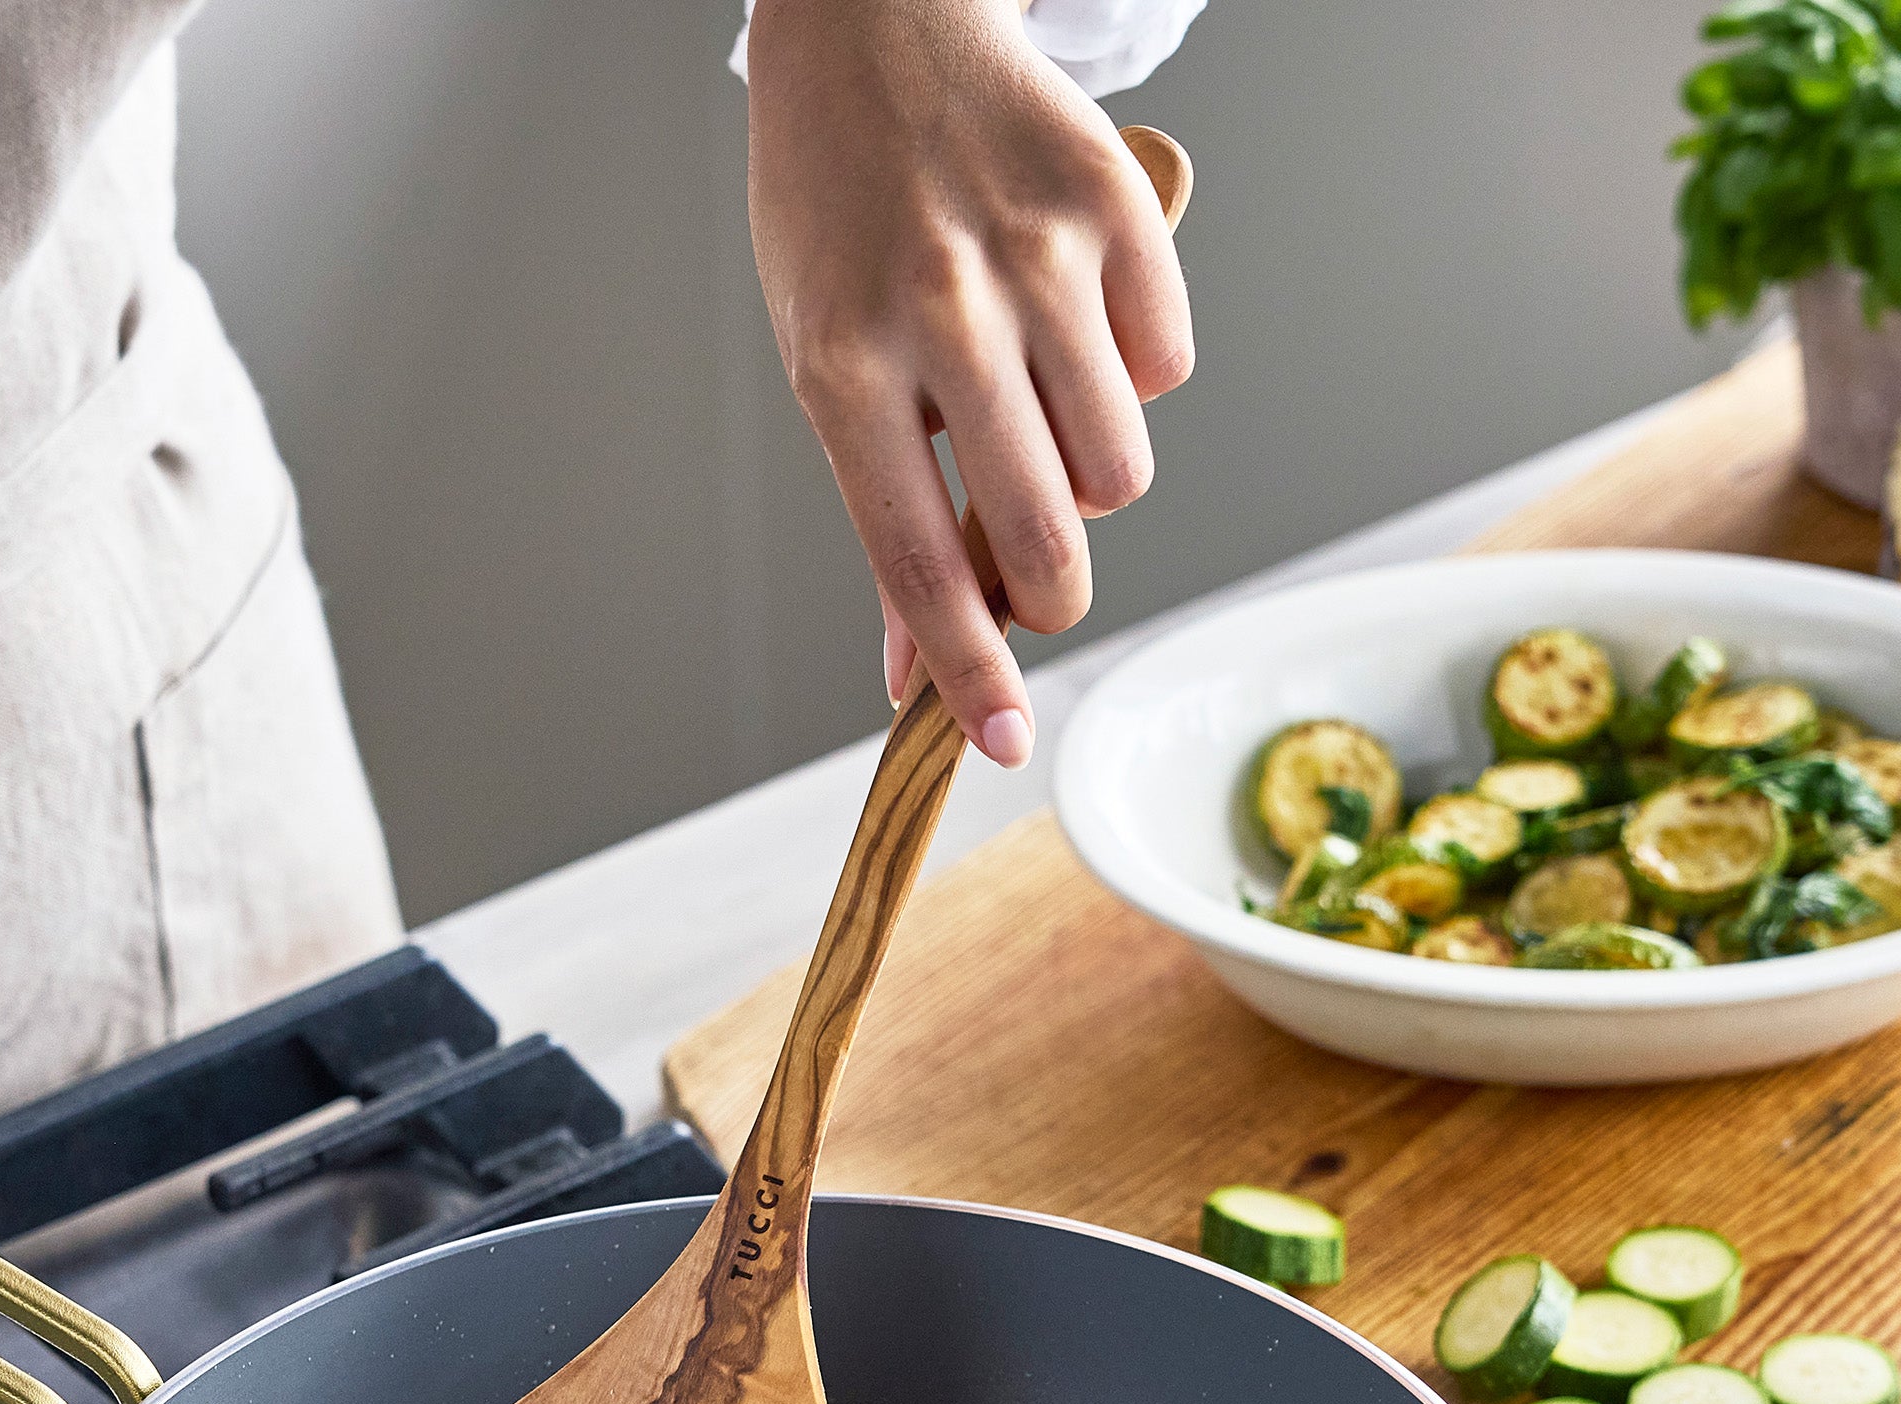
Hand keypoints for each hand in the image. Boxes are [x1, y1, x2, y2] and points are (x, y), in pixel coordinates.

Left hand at [745, 0, 1192, 762]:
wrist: (878, 26)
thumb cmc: (839, 217)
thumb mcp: (823, 366)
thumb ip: (883, 518)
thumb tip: (917, 670)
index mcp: (845, 366)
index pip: (918, 560)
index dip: (969, 672)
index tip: (1006, 743)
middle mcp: (945, 310)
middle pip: (1050, 535)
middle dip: (1051, 588)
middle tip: (1034, 567)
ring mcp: (1041, 254)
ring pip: (1122, 467)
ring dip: (1090, 474)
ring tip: (1036, 404)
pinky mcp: (1121, 206)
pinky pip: (1168, 368)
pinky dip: (1131, 375)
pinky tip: (1075, 324)